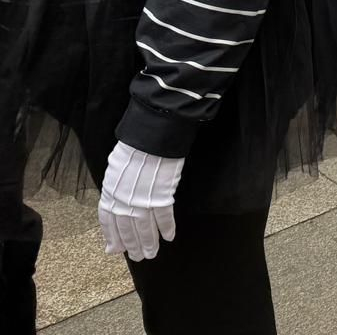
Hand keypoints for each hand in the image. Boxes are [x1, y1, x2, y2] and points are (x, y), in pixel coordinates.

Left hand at [98, 142, 182, 260]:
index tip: (116, 250)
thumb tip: (115, 204)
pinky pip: (164, 217)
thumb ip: (114, 189)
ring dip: (149, 242)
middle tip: (138, 257)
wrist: (151, 138)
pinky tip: (168, 237)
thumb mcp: (116, 170)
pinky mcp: (162, 196)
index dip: (113, 237)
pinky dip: (166, 228)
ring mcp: (143, 200)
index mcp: (110, 194)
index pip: (109, 222)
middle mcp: (124, 202)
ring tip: (152, 253)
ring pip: (145, 228)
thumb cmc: (134, 150)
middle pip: (128, 229)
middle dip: (133, 245)